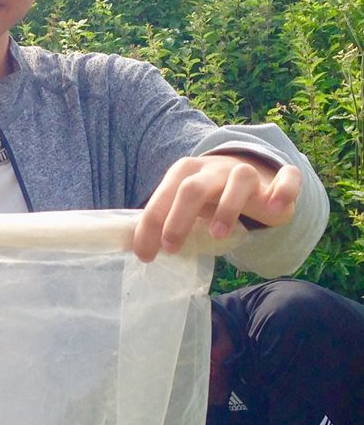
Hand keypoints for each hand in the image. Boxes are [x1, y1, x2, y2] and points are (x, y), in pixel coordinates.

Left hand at [133, 154, 300, 261]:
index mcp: (187, 172)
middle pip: (193, 188)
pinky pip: (287, 178)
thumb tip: (138, 248)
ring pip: (239, 180)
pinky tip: (276, 208)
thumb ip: (165, 220)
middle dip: (178, 219)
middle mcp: (216, 170)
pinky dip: (283, 191)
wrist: (252, 176)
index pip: (163, 196)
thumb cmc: (211, 197)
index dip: (151, 224)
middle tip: (171, 249)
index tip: (146, 255)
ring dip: (227, 208)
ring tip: (218, 235)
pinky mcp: (279, 180)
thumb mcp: (186, 205)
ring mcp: (248, 173)